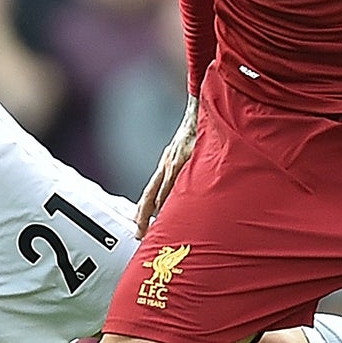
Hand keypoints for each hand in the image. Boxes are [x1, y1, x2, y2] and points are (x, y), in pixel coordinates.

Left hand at [135, 98, 198, 235]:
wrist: (203, 108)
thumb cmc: (201, 131)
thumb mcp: (189, 151)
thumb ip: (187, 168)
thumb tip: (189, 187)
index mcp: (168, 162)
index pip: (151, 191)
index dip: (143, 209)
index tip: (138, 225)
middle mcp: (168, 163)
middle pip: (150, 195)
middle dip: (143, 215)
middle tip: (139, 234)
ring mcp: (175, 161)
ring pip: (162, 192)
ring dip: (157, 211)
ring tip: (153, 229)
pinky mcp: (185, 158)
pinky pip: (176, 183)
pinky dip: (172, 198)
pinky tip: (172, 212)